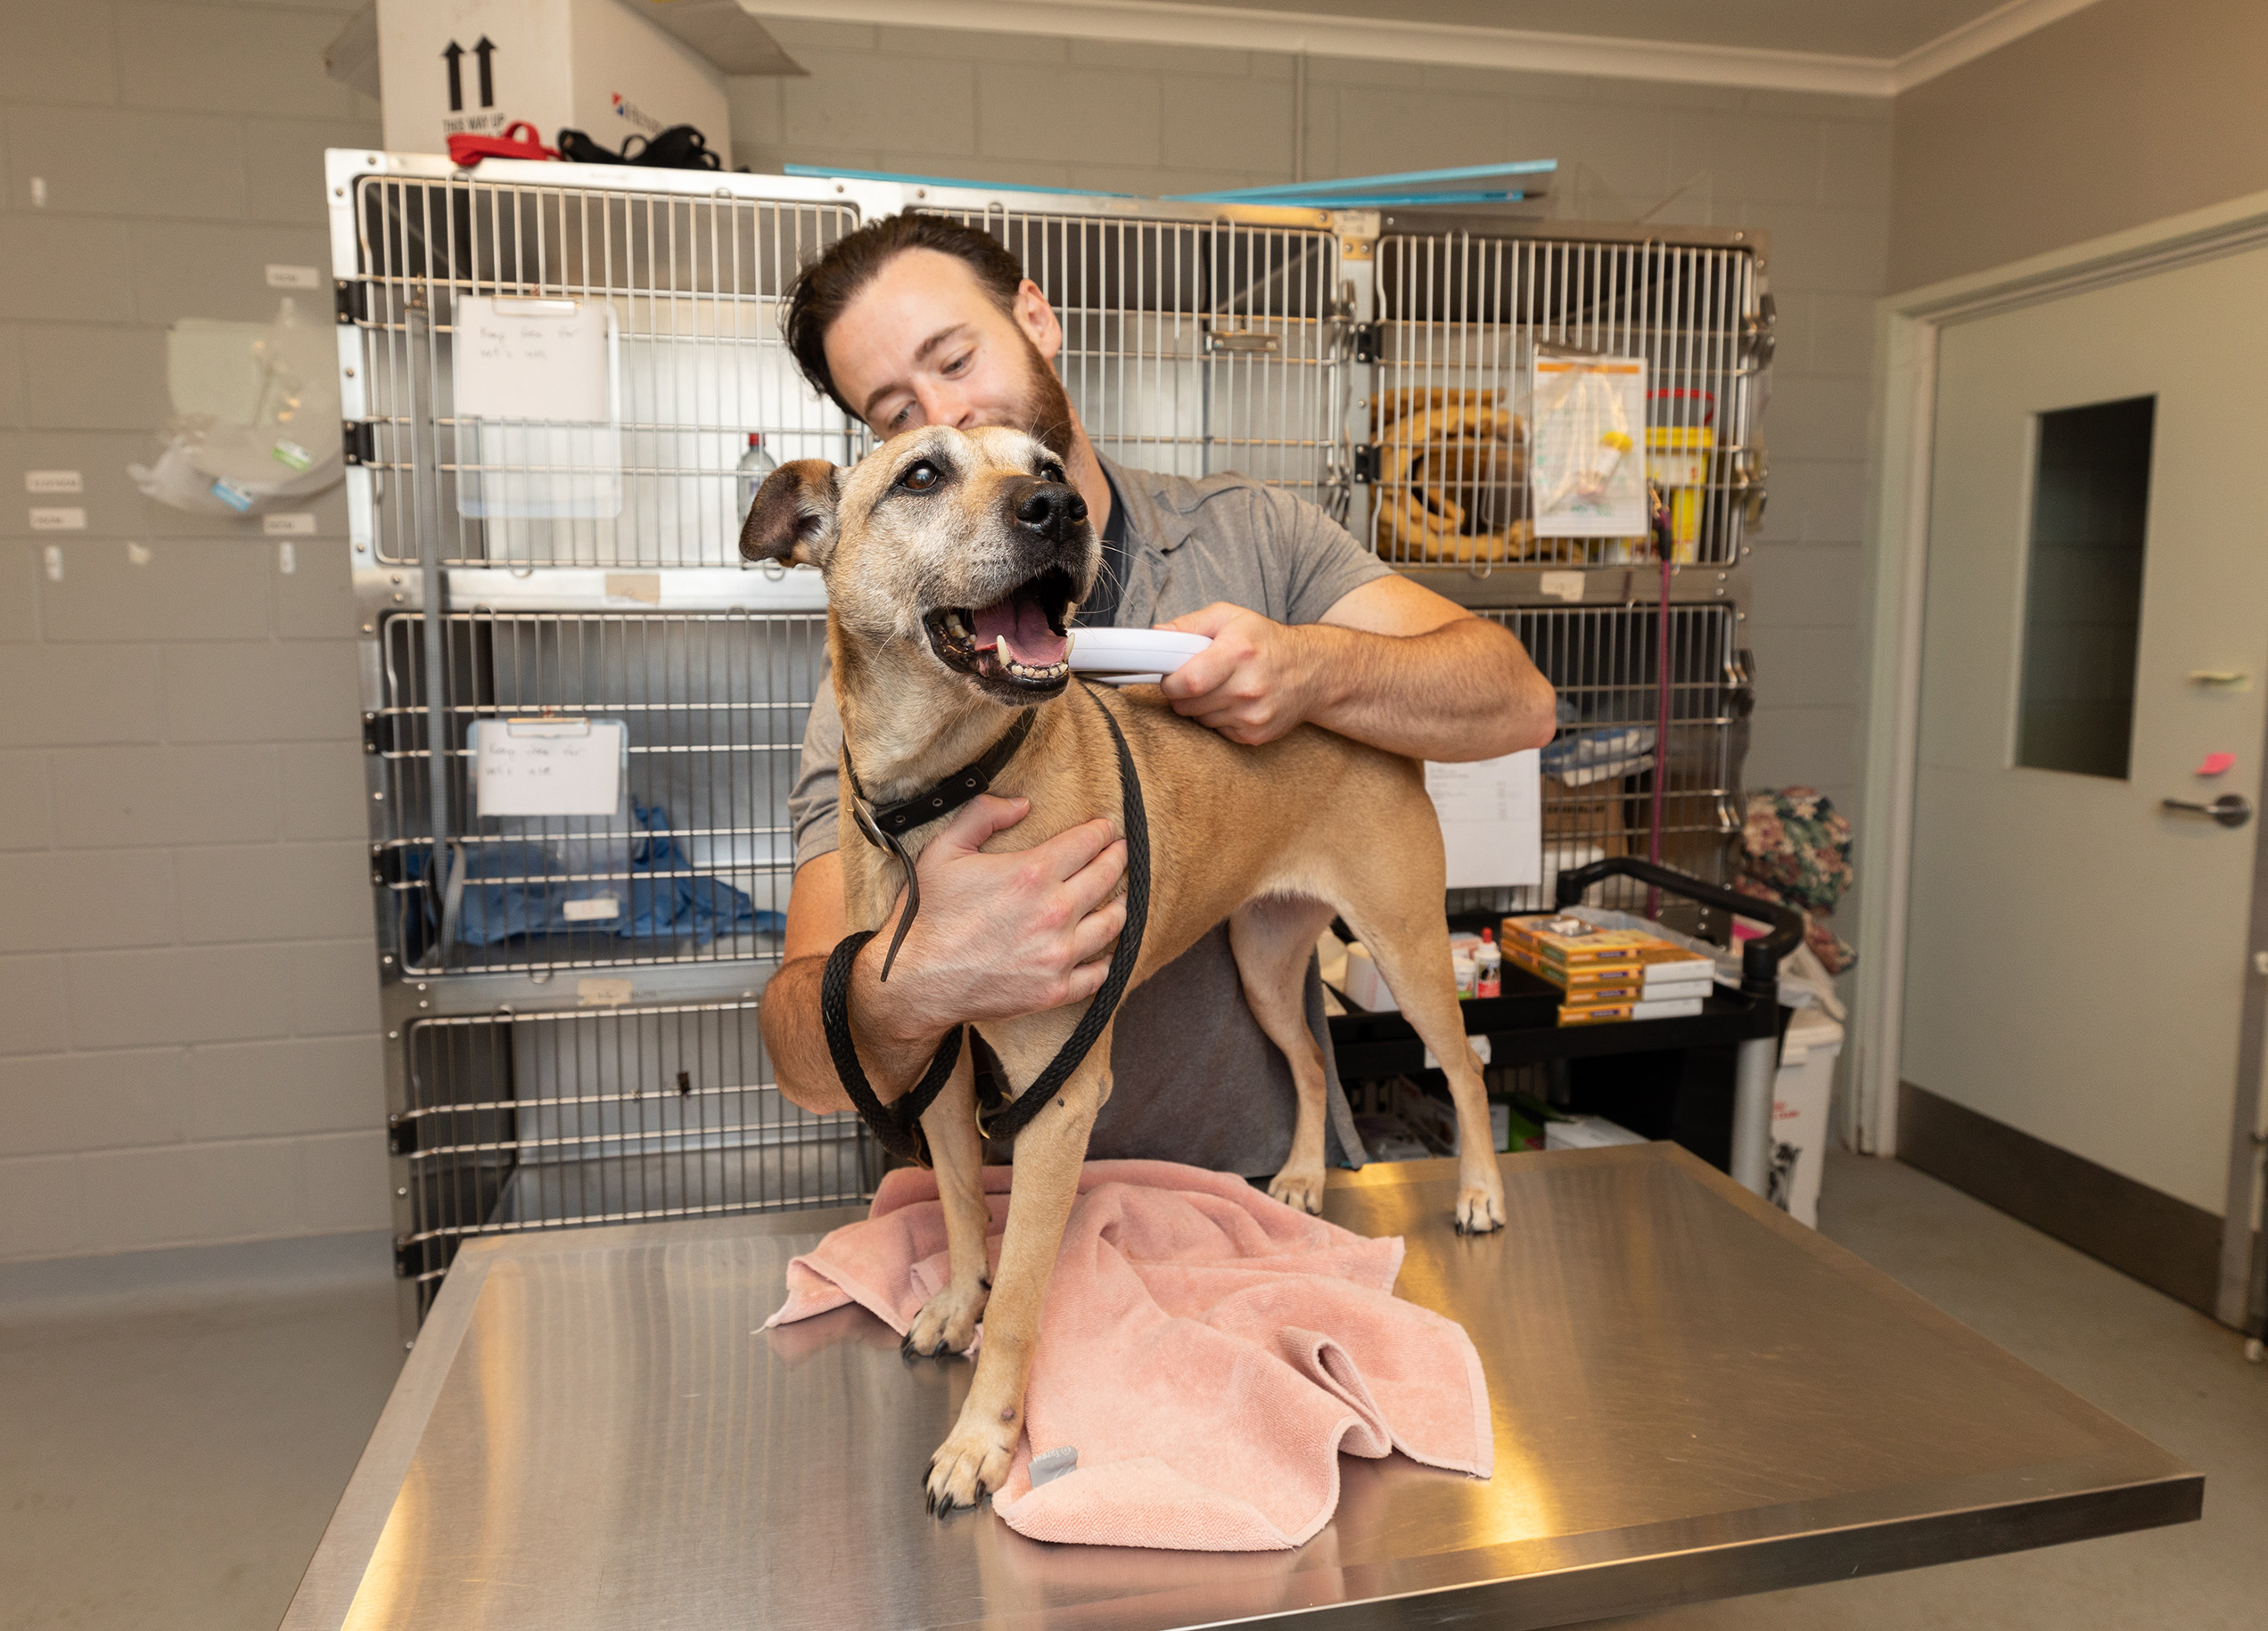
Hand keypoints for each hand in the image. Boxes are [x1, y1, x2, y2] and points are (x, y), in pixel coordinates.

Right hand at [857, 794, 1128, 1050]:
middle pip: (1107, 877)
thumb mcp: (944, 850)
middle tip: (1122, 853)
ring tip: (1122, 897)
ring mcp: (1059, 954)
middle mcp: (1055, 912)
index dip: (1102, 831)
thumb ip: (982, 815)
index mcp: (1032, 873)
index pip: (1087, 843)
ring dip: (1121, 905)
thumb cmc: (928, 914)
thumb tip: (1022, 805)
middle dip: (1118, 859)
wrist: (914, 980)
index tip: (1107, 828)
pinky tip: (1105, 950)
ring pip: (1112, 924)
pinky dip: (1106, 959)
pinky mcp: (1055, 989)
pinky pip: (1099, 973)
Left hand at [1155, 602, 1334, 743]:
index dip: (1170, 682)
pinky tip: (1232, 701)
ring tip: (1217, 687)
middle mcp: (1248, 687)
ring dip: (1198, 706)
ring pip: (1199, 719)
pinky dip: (1216, 718)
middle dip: (1180, 693)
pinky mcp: (1255, 734)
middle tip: (1193, 678)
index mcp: (1239, 652)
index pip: (1189, 681)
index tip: (1169, 676)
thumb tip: (1158, 634)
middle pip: (1188, 704)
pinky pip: (1216, 731)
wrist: (1313, 671)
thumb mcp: (1230, 617)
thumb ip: (1191, 624)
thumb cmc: (1267, 642)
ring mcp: (1253, 714)